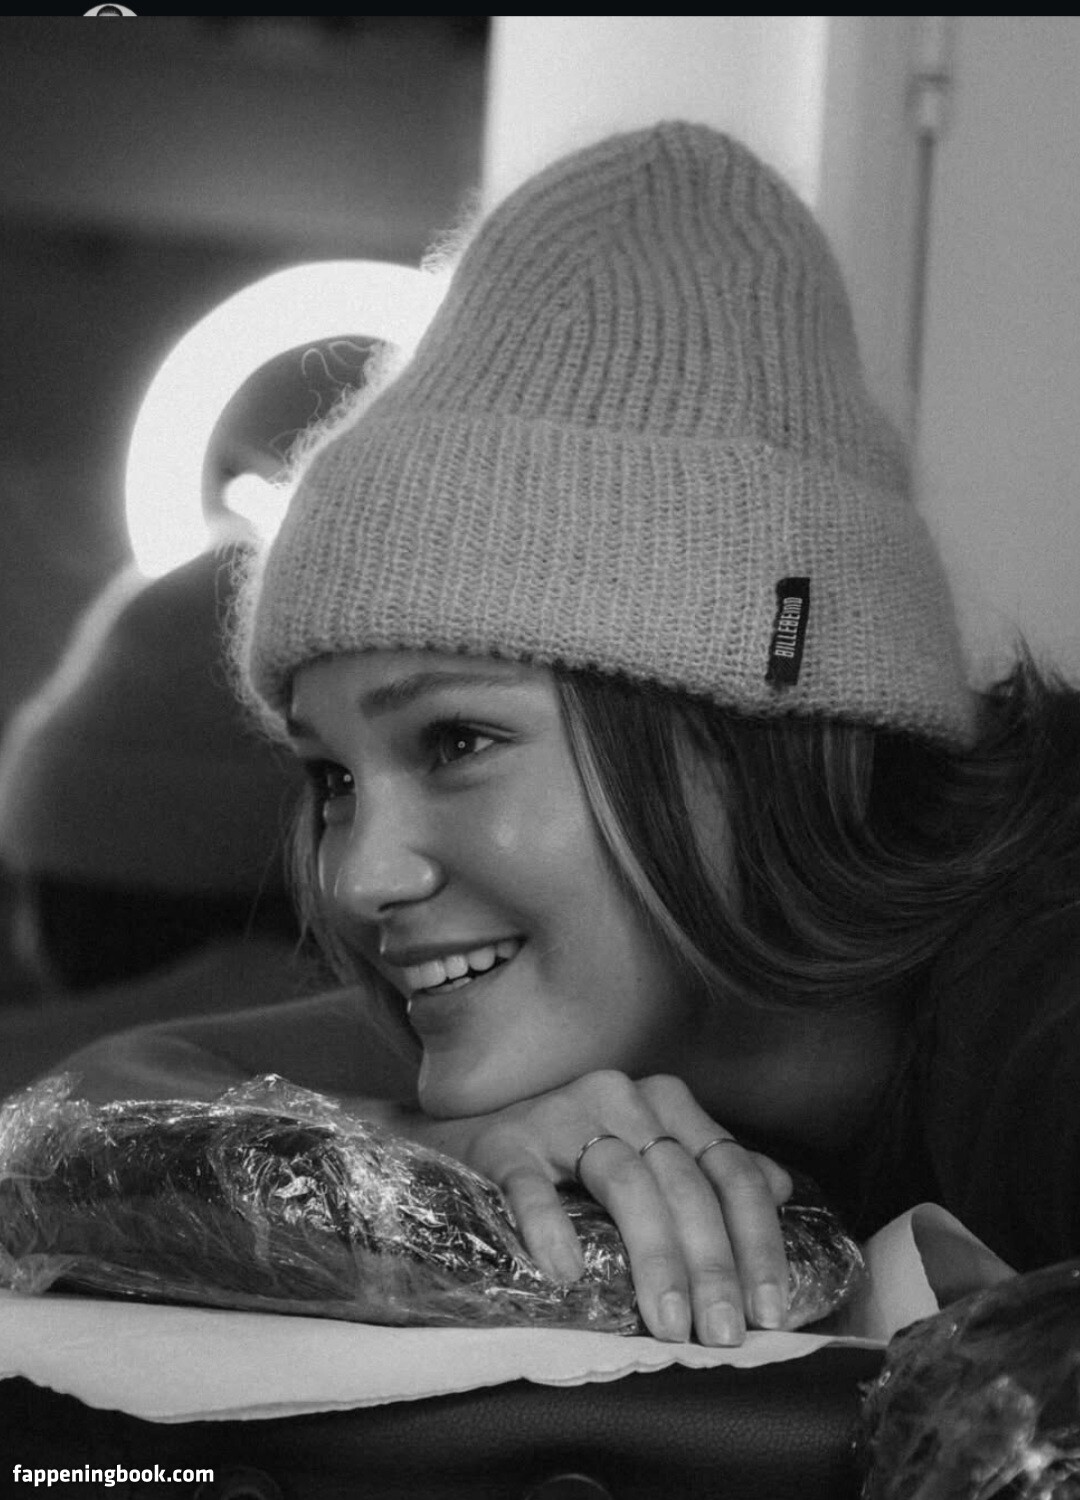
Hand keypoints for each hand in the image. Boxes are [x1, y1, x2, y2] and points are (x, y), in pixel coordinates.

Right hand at [412, 1070, 791, 1345]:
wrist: (465, 1143)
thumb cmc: (567, 1158)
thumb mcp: (646, 1157)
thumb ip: (708, 1169)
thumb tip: (781, 1186)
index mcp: (666, 1102)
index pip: (730, 1168)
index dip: (757, 1240)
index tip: (770, 1310)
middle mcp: (622, 1098)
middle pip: (684, 1183)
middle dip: (712, 1264)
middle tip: (722, 1333)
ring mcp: (561, 1114)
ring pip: (626, 1182)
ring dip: (655, 1257)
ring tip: (669, 1321)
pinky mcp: (507, 1142)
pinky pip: (533, 1185)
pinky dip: (552, 1228)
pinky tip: (568, 1274)